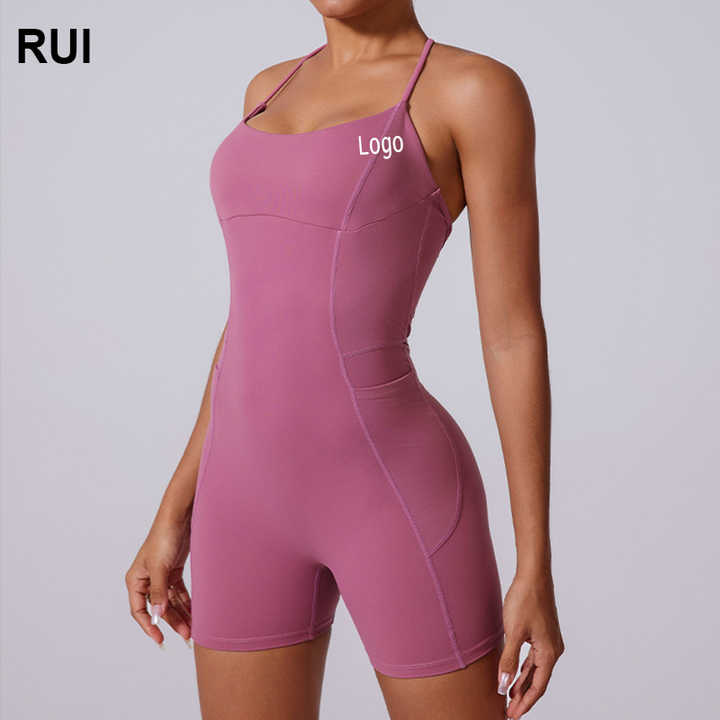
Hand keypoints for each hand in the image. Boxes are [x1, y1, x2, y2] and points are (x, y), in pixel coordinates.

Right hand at [125, 515, 192, 645]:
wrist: (179, 517)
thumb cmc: (164, 537)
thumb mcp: (160, 567)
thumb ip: (159, 591)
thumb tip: (158, 613)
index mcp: (136, 579)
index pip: (139, 610)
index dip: (149, 625)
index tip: (160, 638)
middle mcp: (146, 579)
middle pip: (159, 608)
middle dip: (172, 621)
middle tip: (186, 634)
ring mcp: (161, 575)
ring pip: (170, 601)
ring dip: (181, 614)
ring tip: (193, 629)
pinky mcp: (174, 571)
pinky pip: (179, 592)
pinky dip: (186, 602)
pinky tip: (195, 613)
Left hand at [497, 572, 563, 717]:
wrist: (533, 575)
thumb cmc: (525, 600)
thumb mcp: (513, 632)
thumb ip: (508, 660)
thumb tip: (503, 685)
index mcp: (549, 653)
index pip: (538, 687)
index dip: (525, 703)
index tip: (512, 715)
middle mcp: (553, 649)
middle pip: (537, 681)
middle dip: (523, 697)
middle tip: (509, 711)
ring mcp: (548, 641)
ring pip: (534, 669)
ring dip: (522, 683)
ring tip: (509, 697)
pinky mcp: (541, 633)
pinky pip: (532, 658)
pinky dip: (523, 668)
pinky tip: (514, 674)